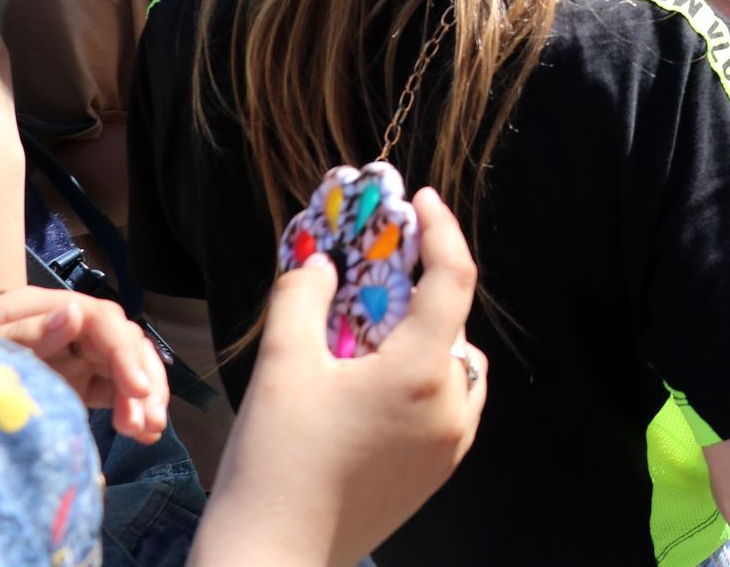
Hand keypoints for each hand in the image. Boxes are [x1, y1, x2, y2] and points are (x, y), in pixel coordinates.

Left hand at [0, 286, 167, 442]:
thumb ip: (25, 332)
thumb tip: (74, 314)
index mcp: (46, 308)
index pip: (103, 320)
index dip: (125, 352)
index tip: (136, 389)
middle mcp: (70, 325)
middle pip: (124, 342)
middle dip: (143, 380)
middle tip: (147, 421)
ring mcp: (76, 352)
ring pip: (127, 365)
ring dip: (143, 396)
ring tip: (147, 430)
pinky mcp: (77, 379)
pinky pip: (114, 388)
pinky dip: (131, 407)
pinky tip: (141, 430)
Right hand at [191, 188, 484, 566]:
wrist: (273, 559)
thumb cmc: (275, 461)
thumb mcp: (282, 365)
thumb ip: (303, 297)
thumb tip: (320, 262)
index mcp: (422, 373)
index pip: (453, 279)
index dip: (441, 230)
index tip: (421, 199)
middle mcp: (452, 407)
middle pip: (452, 325)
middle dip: (417, 292)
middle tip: (372, 275)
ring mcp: (451, 446)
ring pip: (455, 367)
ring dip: (423, 340)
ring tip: (367, 338)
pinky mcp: (438, 473)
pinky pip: (449, 406)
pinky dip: (424, 380)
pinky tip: (374, 386)